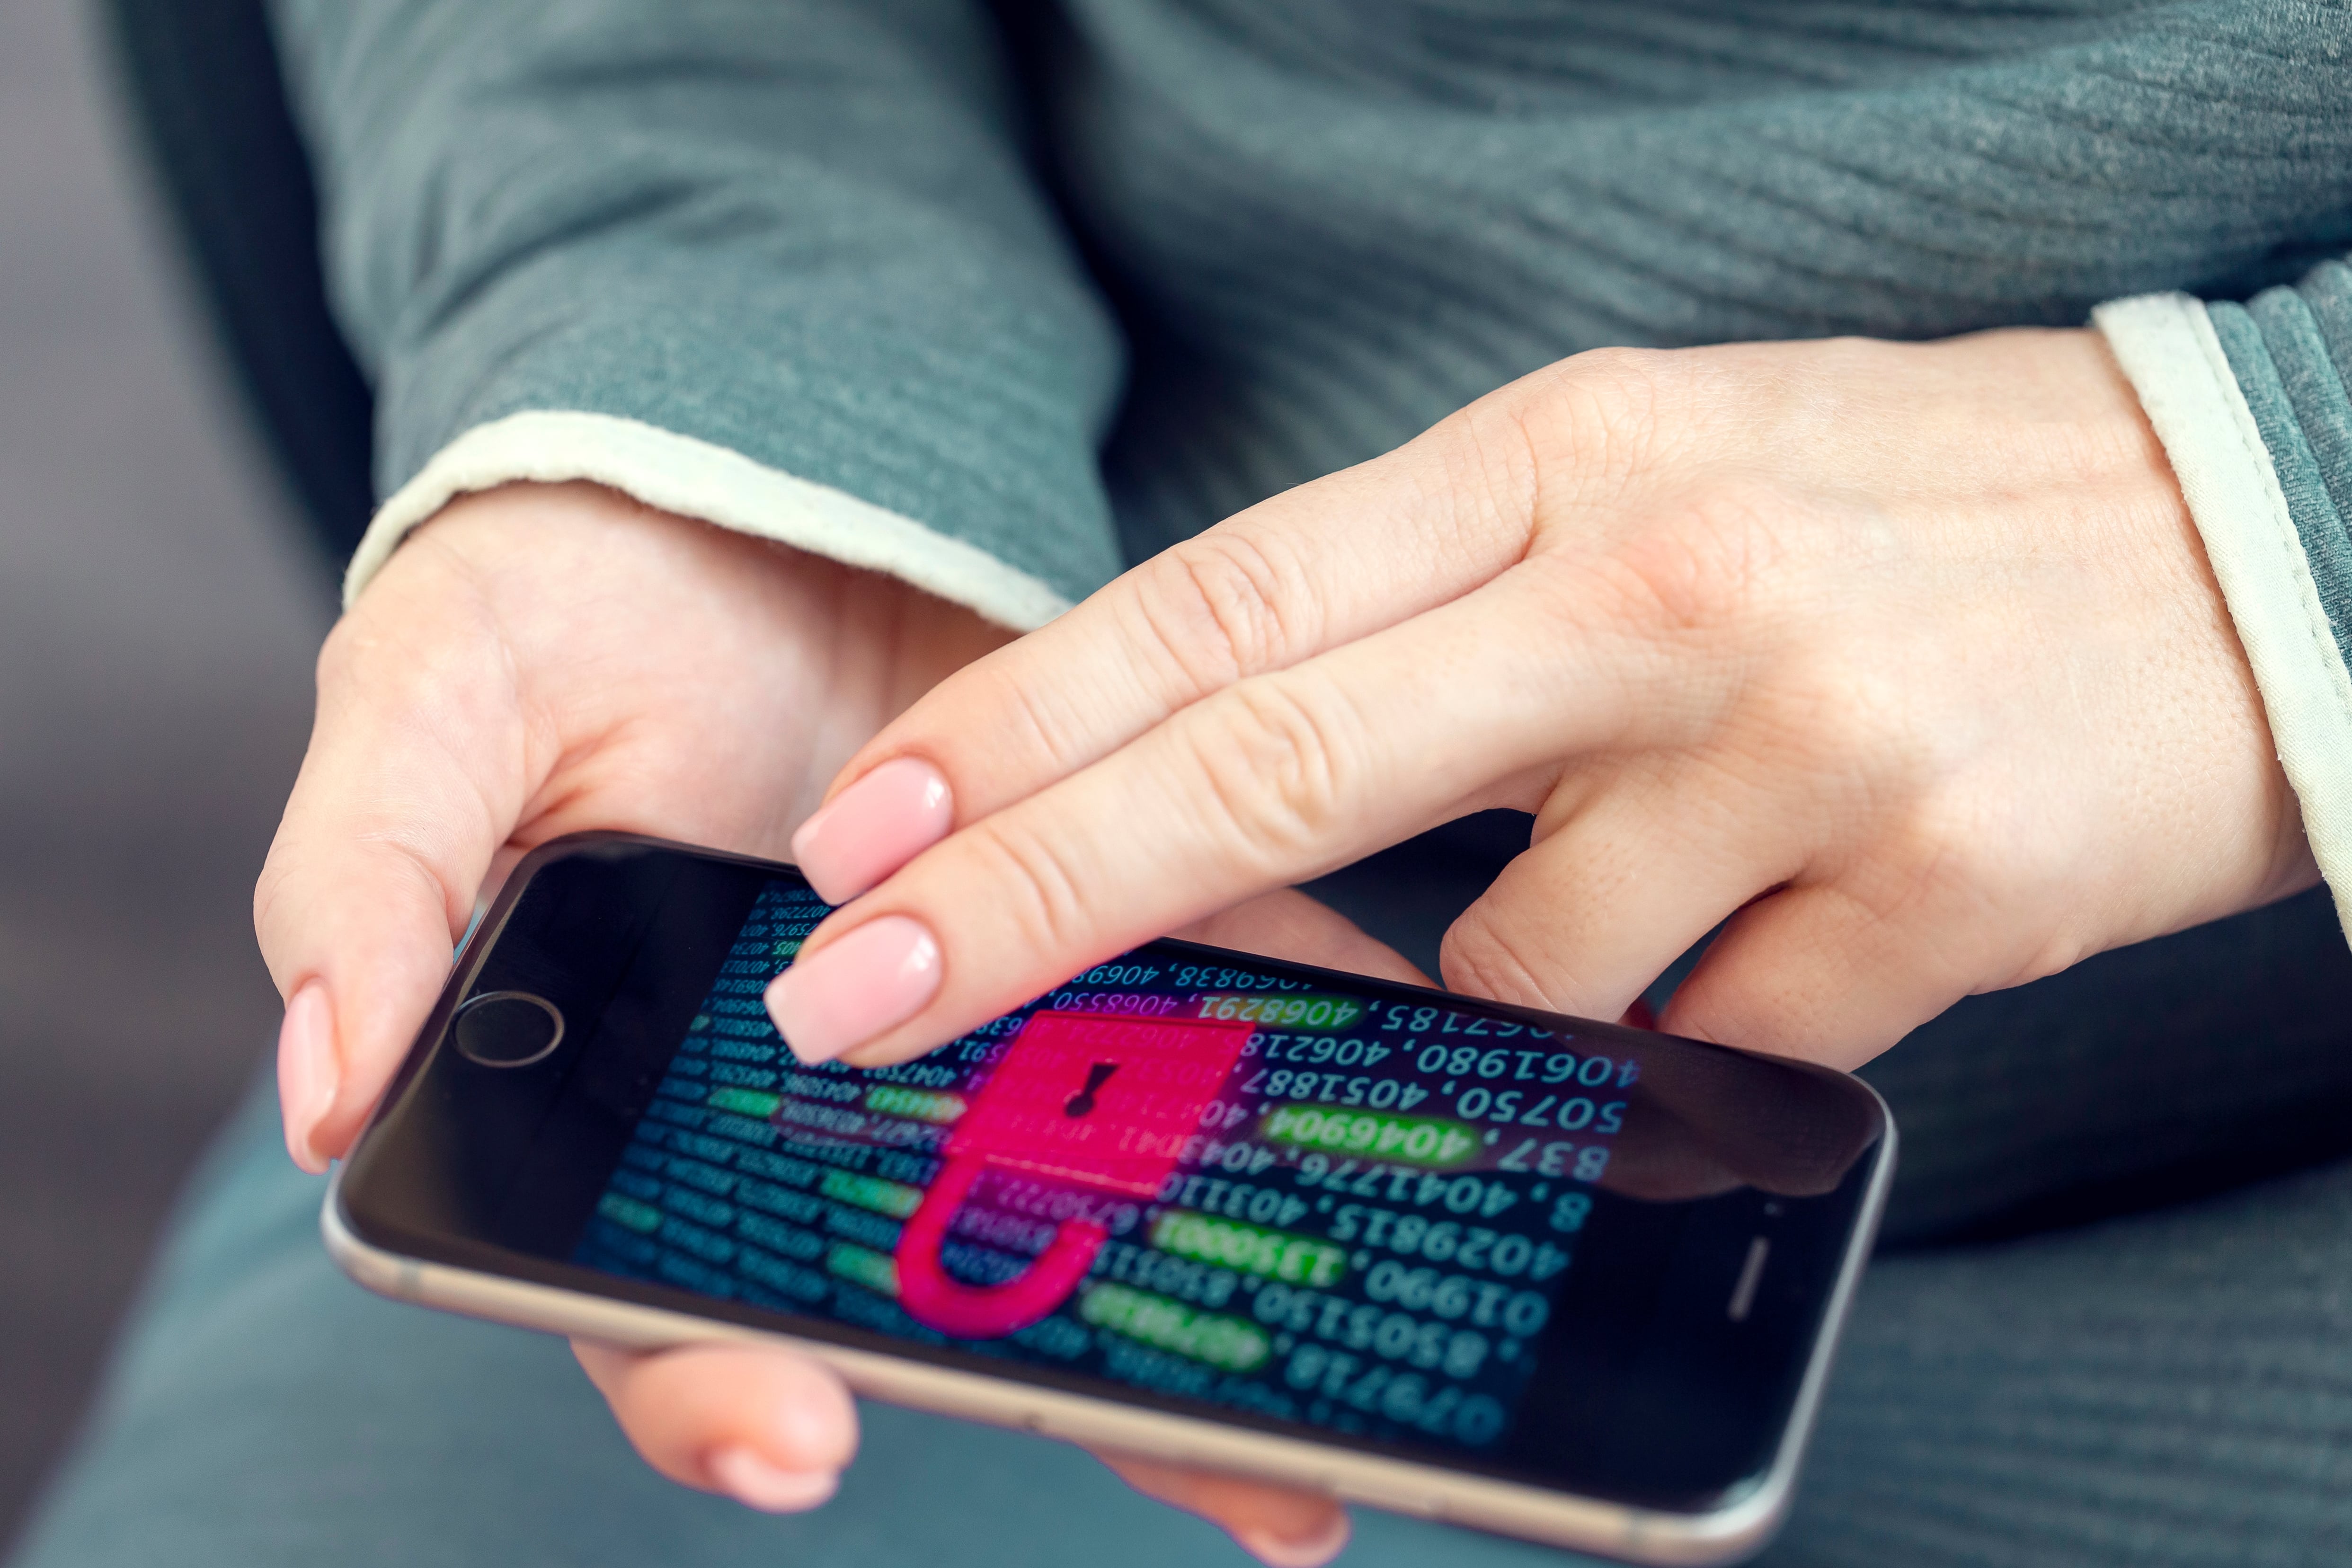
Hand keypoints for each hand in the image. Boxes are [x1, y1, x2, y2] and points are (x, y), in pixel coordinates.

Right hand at [253, 483, 1347, 1562]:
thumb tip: (328, 1091)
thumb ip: (373, 887)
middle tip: (1223, 1491)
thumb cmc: (557, 610)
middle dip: (1060, 1387)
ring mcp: (998, 1006)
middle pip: (930, 1282)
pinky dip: (1312, 1075)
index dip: (715, 1370)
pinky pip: (1222, 1005)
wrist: (743, 482)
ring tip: (1333, 1429)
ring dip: (1215, 1296)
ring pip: (1099, 1183)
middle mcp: (842, 1091)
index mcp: (647, 1095)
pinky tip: (1414, 1143)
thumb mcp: (433, 711)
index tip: (797, 1430)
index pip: (666, 1279)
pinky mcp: (1120, 896)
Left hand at [763, 328, 2315, 1073]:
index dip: (1028, 723)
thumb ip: (1455, 628)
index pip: (1227, 596)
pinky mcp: (1926, 888)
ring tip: (1670, 878)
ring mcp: (1791, 738)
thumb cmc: (1906, 518)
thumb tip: (1253, 795)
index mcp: (1566, 459)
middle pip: (1273, 762)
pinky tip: (1800, 918)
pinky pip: (1710, 1038)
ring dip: (1519, 983)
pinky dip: (1703, 1021)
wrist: (2256, 535)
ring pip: (1512, 967)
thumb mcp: (1659, 492)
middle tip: (859, 995)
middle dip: (1043, 895)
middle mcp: (1656, 579)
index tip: (870, 828)